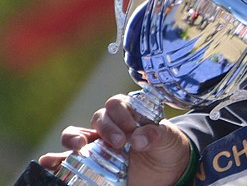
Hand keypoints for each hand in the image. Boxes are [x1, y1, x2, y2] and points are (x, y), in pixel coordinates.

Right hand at [38, 94, 192, 184]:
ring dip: (73, 138)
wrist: (168, 173)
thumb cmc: (167, 149)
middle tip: (119, 143)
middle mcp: (111, 127)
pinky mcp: (90, 165)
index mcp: (130, 114)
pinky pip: (67, 160)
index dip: (122, 114)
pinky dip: (55, 160)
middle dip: (107, 128)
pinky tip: (48, 162)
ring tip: (80, 146)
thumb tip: (140, 138)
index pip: (117, 104)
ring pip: (76, 134)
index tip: (133, 129)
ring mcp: (98, 145)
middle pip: (99, 118)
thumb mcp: (169, 139)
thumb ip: (158, 134)